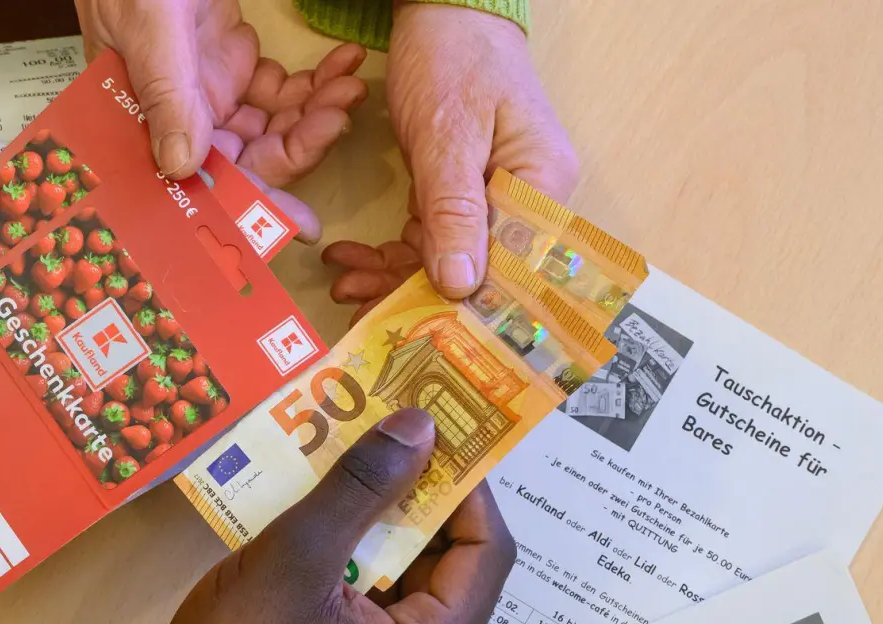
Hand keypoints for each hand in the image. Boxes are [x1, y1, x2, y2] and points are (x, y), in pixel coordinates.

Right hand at [77, 0, 365, 182]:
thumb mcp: (147, 25)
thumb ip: (166, 92)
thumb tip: (182, 166)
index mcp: (143, 116)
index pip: (199, 177)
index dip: (248, 205)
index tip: (298, 225)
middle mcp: (178, 113)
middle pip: (246, 157)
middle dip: (299, 146)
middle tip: (340, 118)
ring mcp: (207, 88)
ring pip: (271, 126)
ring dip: (314, 114)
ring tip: (347, 86)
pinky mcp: (230, 60)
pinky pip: (279, 91)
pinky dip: (312, 84)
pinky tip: (339, 66)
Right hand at [94, 408, 513, 623]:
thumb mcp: (296, 555)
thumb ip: (362, 487)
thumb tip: (421, 426)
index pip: (487, 555)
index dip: (468, 487)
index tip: (436, 429)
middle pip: (453, 570)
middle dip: (423, 501)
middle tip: (391, 436)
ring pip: (412, 585)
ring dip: (387, 527)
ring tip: (355, 466)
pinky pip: (378, 608)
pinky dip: (360, 561)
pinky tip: (325, 519)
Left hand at [329, 3, 577, 305]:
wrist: (444, 10)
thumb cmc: (455, 60)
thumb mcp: (449, 134)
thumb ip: (453, 210)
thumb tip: (462, 287)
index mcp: (539, 188)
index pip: (510, 270)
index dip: (463, 309)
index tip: (413, 332)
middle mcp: (524, 200)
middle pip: (474, 271)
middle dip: (414, 293)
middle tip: (356, 305)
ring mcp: (492, 197)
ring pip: (446, 257)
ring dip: (393, 273)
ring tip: (343, 281)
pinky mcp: (461, 192)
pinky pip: (430, 235)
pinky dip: (393, 248)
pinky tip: (354, 260)